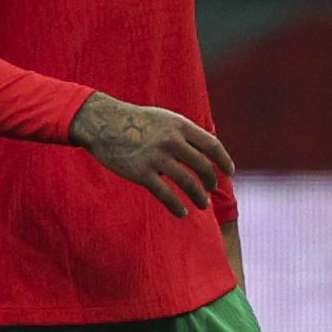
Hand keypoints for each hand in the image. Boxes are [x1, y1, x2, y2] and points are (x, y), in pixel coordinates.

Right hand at [70, 91, 233, 216]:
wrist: (102, 123)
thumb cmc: (134, 121)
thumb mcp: (164, 118)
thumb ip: (183, 133)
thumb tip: (203, 150)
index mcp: (180, 125)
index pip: (212, 145)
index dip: (223, 160)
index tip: (229, 172)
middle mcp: (171, 141)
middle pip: (202, 166)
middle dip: (210, 181)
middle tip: (211, 189)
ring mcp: (156, 158)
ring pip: (187, 183)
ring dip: (198, 197)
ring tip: (202, 204)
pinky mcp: (141, 173)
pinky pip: (165, 194)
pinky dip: (176, 206)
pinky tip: (182, 212)